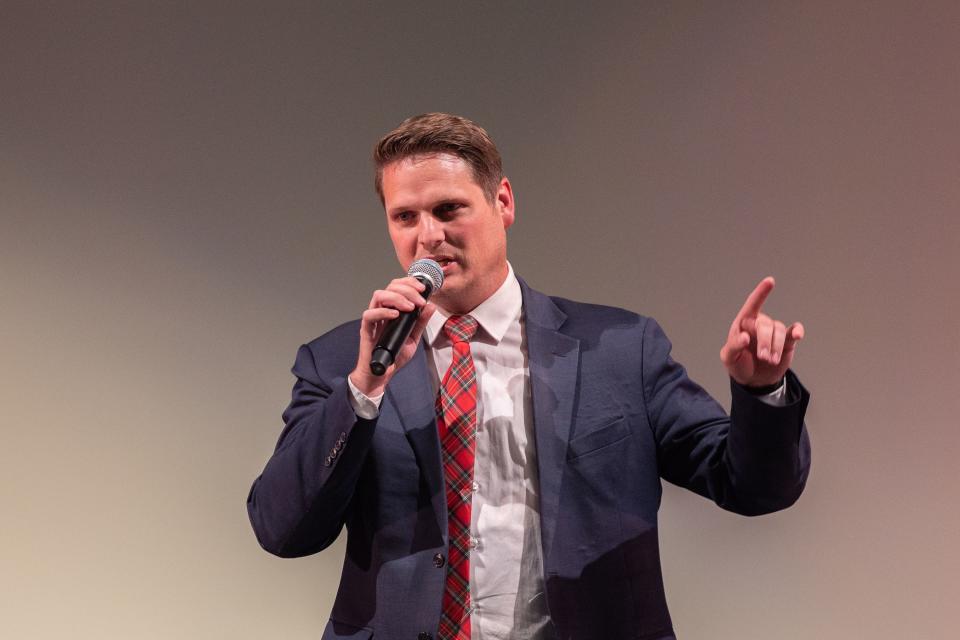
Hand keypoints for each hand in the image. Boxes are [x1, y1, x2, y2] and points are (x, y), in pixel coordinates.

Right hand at [350, 276, 435, 396]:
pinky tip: (396, 315)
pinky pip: (370, 315)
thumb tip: (431, 306)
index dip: (410, 283)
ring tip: (410, 307)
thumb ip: (420, 322)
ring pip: (379, 295)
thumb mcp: (413, 338)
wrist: (381, 374)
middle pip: (390, 287)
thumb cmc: (394, 356)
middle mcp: (381, 311)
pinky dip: (383, 312)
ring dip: (397, 297)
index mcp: (392, 310)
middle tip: (420, 300)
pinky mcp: (366, 329)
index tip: (423, 288)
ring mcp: (373, 319)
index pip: (397, 287)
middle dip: (407, 289)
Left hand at [720, 277, 804, 387]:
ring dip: (776, 346)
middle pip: (766, 324)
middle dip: (765, 341)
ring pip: (779, 330)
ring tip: (770, 361)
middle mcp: (759, 324)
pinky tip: (797, 335)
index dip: (761, 293)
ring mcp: (774, 332)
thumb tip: (744, 337)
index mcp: (743, 323)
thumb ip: (734, 346)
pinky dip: (797, 331)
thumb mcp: (729, 358)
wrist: (754, 380)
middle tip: (763, 357)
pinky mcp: (786, 342)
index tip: (770, 281)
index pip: (752, 304)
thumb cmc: (738, 364)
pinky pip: (794, 332)